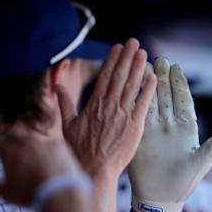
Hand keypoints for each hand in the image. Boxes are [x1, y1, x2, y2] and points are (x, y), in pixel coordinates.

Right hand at [0, 134, 80, 205]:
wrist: (61, 193)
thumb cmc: (31, 195)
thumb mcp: (7, 194)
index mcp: (8, 151)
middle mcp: (25, 143)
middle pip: (13, 137)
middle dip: (8, 141)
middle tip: (7, 148)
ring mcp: (44, 142)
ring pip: (33, 139)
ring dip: (28, 143)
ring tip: (27, 150)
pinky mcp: (60, 146)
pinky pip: (50, 144)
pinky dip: (45, 148)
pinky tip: (46, 155)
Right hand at [59, 38, 156, 183]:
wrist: (94, 169)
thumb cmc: (80, 150)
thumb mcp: (68, 125)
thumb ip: (65, 104)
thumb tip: (58, 88)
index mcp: (94, 104)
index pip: (105, 76)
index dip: (112, 60)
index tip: (118, 47)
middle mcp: (109, 106)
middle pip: (119, 76)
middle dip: (127, 57)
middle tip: (134, 42)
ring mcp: (123, 115)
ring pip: (132, 86)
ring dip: (138, 67)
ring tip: (143, 52)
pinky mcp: (135, 126)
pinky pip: (143, 103)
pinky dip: (148, 89)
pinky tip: (153, 77)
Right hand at [128, 57, 211, 211]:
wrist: (161, 199)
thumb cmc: (184, 184)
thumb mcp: (202, 163)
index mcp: (187, 130)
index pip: (184, 102)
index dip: (180, 85)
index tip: (176, 68)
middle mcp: (170, 127)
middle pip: (166, 97)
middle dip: (163, 78)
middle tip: (159, 59)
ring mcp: (154, 130)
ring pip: (151, 102)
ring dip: (148, 85)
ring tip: (144, 65)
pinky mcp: (140, 137)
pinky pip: (137, 116)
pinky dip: (135, 101)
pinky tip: (130, 86)